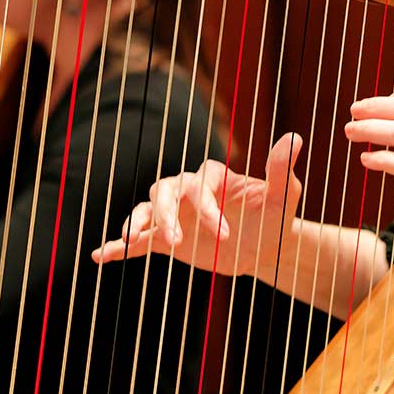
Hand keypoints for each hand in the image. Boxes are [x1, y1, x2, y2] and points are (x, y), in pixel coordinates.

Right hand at [91, 133, 303, 277]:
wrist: (265, 247)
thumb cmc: (275, 216)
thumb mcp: (284, 196)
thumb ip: (280, 170)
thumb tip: (293, 137)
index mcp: (212, 176)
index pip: (199, 186)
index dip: (207, 208)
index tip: (224, 234)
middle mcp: (188, 191)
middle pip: (163, 191)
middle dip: (166, 214)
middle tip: (176, 241)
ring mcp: (175, 215)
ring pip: (146, 210)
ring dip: (138, 225)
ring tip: (131, 241)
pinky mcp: (167, 240)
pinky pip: (140, 241)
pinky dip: (119, 247)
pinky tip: (100, 256)